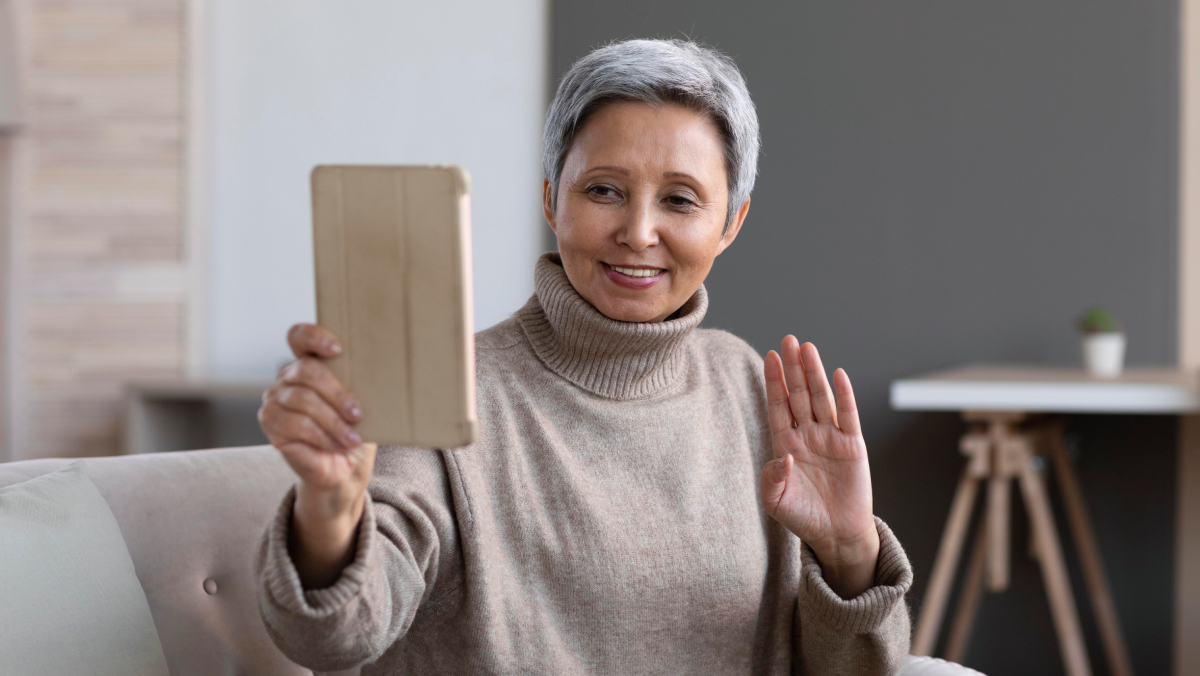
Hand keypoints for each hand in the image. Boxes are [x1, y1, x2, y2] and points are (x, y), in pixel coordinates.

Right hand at [258, 323, 376, 587]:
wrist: (345, 470)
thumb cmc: (356, 431)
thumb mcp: (364, 403)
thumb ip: (361, 381)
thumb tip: (384, 363)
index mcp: (310, 363)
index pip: (300, 336)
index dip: (315, 337)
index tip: (338, 350)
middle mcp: (287, 377)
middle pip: (306, 370)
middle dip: (337, 393)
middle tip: (358, 413)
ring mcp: (274, 399)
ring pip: (302, 399)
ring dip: (332, 421)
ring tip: (352, 437)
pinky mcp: (270, 424)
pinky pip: (294, 424)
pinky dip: (321, 436)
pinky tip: (336, 445)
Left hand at [759, 336, 879, 598]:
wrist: (836, 535)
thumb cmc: (803, 518)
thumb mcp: (776, 502)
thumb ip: (771, 479)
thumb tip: (782, 455)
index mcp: (785, 445)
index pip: (778, 406)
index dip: (774, 382)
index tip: (769, 357)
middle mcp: (807, 436)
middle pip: (799, 395)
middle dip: (793, 368)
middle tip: (788, 341)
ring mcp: (830, 438)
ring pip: (821, 399)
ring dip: (815, 374)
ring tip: (808, 348)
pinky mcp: (853, 446)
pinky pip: (848, 416)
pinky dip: (844, 395)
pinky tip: (838, 375)